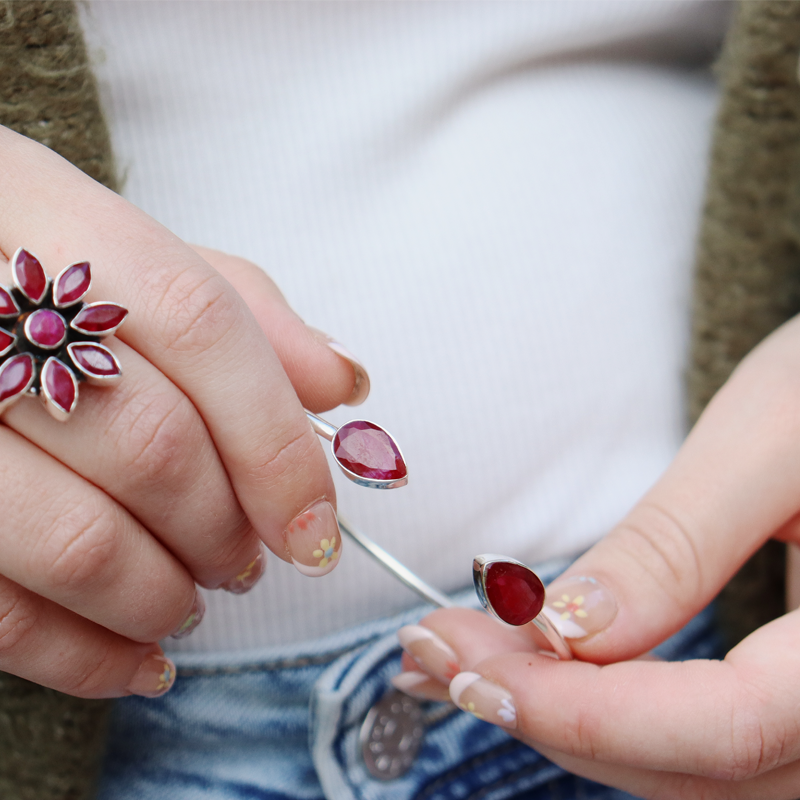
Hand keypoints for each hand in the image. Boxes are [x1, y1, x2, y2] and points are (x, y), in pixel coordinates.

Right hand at [0, 127, 362, 698]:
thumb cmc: (41, 288)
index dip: (273, 438)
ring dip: (161, 595)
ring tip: (190, 600)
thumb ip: (245, 313)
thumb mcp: (134, 264)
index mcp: (36, 209)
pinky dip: (84, 656)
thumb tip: (342, 384)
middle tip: (247, 561)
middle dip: (222, 525)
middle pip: (149, 438)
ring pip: (75, 540)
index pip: (195, 320)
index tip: (315, 526)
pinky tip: (136, 659)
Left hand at [398, 311, 799, 798]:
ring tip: (461, 663)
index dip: (586, 710)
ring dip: (566, 721)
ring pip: (692, 765)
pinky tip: (537, 673)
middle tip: (435, 656)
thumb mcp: (772, 444)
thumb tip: (561, 628)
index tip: (468, 666)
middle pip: (698, 763)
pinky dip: (609, 713)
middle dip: (550, 715)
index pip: (730, 725)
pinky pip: (701, 738)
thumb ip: (673, 546)